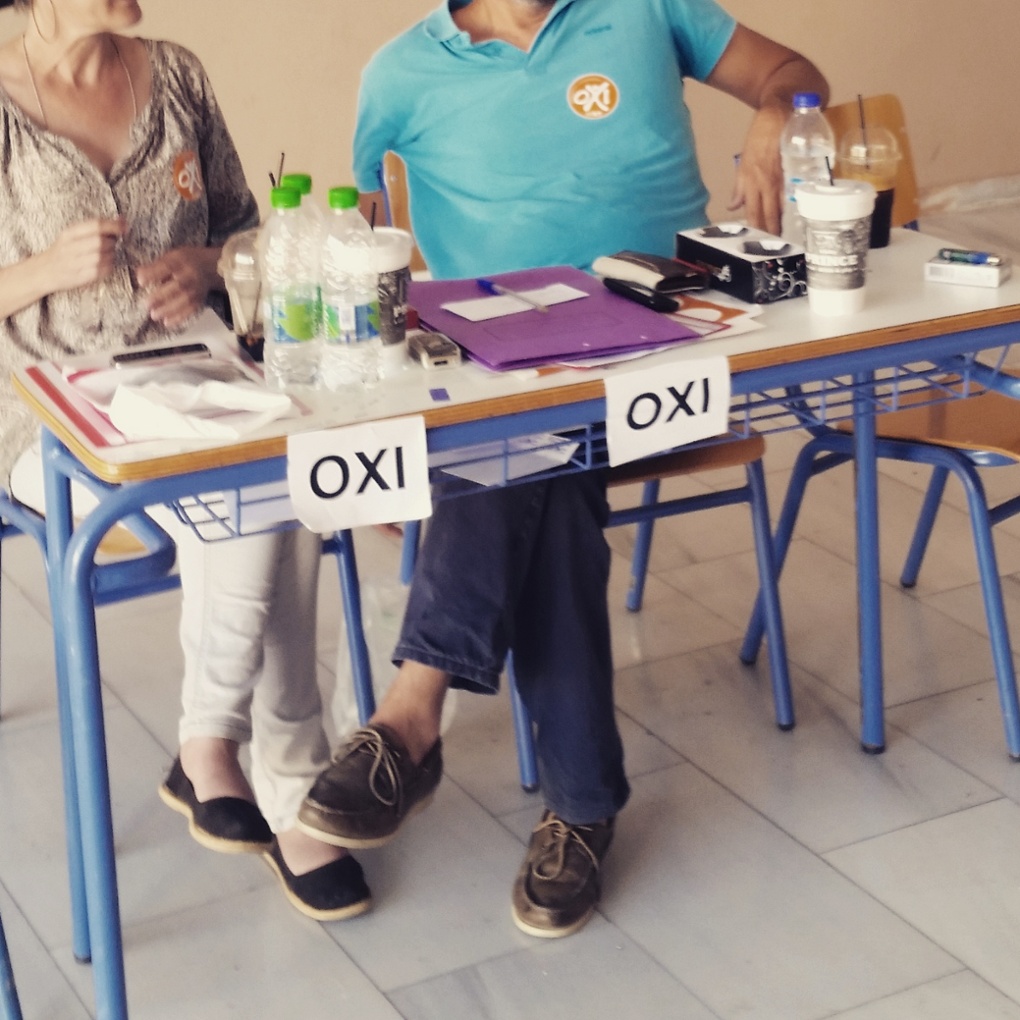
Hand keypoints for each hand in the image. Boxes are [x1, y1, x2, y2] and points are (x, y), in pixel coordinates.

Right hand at [42, 218, 126, 292]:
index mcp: (69, 234)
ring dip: (111, 254)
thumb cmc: (63, 251)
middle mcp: (70, 247)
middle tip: (112, 242)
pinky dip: (109, 266)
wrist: (44, 271)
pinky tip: (104, 263)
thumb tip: (121, 220)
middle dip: (111, 242)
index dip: (113, 225)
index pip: (95, 226)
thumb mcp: (72, 235)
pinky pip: (103, 270)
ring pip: (104, 257)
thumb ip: (94, 228)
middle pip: (100, 241)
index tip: (124, 226)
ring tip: (106, 253)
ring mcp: (75, 263)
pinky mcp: (82, 277)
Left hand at [136, 246, 220, 326]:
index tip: (140, 281)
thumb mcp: (172, 255)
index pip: (167, 266)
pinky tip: (167, 322)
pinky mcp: (199, 300)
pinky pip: (190, 310)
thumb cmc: (186, 261)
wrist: (211, 269)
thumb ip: (157, 265)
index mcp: (180, 261)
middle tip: (147, 304)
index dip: (154, 273)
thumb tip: (139, 276)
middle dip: (161, 296)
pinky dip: (179, 317)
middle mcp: (190, 276)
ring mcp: (196, 290)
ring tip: (154, 315)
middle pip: (178, 286)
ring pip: (184, 300)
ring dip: (169, 309)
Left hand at [727, 105, 787, 235]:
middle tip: (778, 247)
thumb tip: (733, 206)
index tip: (759, 244)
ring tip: (790, 237)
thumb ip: (740, 186)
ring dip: (786, 222)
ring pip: (783, 205)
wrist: (780, 111)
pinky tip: (802, 214)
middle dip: (773, 232)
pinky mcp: (796, 168)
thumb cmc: (760, 135)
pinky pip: (796, 191)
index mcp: (751, 181)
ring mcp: (782, 175)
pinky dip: (797, 205)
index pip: (753, 213)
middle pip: (769, 214)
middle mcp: (766, 181)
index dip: (757, 230)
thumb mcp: (744, 161)